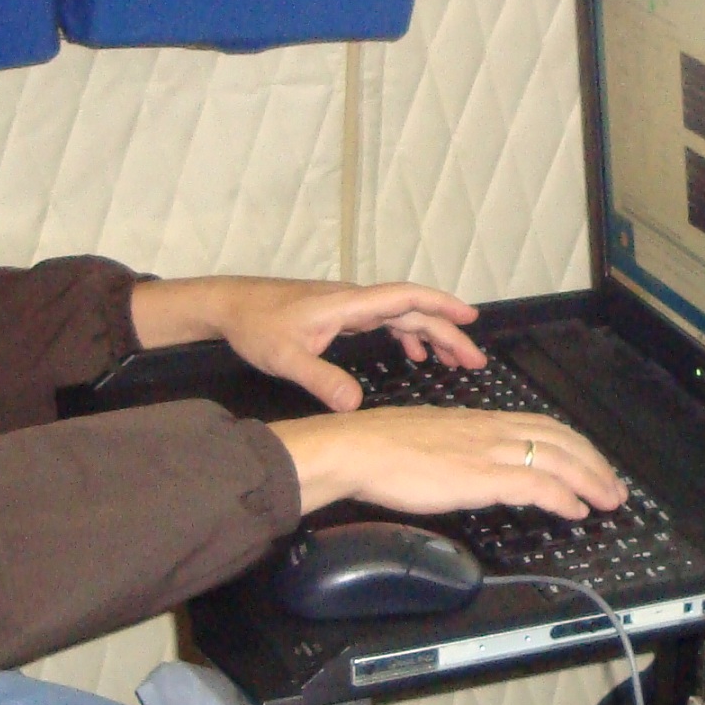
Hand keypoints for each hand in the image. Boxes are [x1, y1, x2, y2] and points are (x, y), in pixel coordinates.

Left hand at [131, 276, 484, 408]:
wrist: (230, 305)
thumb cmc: (255, 325)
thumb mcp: (285, 358)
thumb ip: (321, 379)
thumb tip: (354, 406)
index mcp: (348, 305)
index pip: (405, 298)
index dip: (441, 305)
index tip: (470, 318)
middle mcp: (354, 302)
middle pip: (412, 310)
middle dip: (447, 332)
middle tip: (475, 359)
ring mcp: (349, 307)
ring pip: (401, 316)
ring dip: (430, 334)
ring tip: (456, 360)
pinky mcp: (340, 316)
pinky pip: (385, 322)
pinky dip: (406, 335)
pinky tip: (413, 354)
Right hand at [271, 406, 624, 518]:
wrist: (359, 448)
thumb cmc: (383, 448)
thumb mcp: (434, 439)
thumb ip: (461, 449)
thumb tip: (474, 465)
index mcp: (481, 420)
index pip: (543, 427)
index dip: (575, 446)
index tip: (592, 464)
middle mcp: (492, 430)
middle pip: (561, 440)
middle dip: (594, 464)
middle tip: (614, 487)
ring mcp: (488, 451)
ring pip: (557, 459)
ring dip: (590, 481)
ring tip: (607, 500)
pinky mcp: (480, 475)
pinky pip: (534, 483)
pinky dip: (562, 496)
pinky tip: (575, 510)